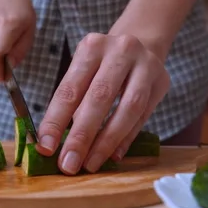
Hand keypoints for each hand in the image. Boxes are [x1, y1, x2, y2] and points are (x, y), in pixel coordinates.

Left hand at [36, 33, 169, 174]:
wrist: (140, 44)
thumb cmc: (102, 65)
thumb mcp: (82, 72)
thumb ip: (72, 103)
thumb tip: (56, 145)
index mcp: (91, 47)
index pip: (70, 89)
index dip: (56, 121)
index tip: (46, 147)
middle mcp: (120, 51)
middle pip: (100, 98)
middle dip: (82, 136)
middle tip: (69, 164)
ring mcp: (145, 65)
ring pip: (128, 109)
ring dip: (107, 142)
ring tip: (90, 163)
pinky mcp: (162, 82)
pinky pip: (143, 116)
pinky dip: (126, 138)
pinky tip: (113, 155)